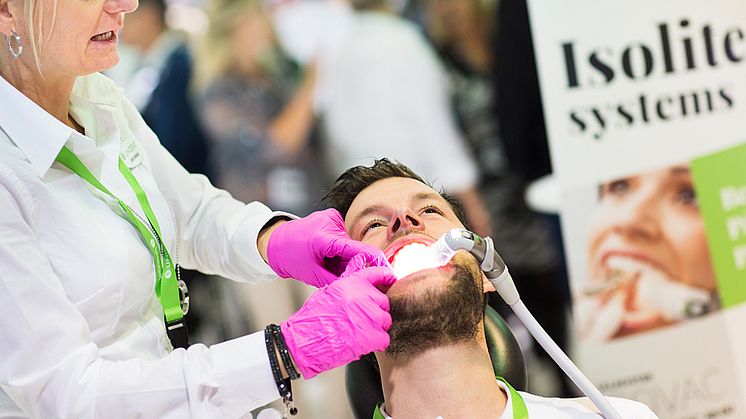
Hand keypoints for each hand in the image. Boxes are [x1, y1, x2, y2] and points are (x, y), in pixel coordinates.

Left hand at [266, 209, 387, 286]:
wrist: (274, 241)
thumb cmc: (290, 258)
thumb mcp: (313, 274)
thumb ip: (338, 279)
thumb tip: (358, 283)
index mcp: (325, 238)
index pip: (358, 249)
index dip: (375, 260)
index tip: (388, 269)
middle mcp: (331, 223)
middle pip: (353, 248)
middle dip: (351, 263)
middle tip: (339, 273)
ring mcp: (331, 217)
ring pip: (348, 243)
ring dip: (344, 255)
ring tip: (326, 261)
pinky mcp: (331, 215)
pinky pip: (342, 236)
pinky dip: (338, 247)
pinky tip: (325, 251)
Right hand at [280, 263, 395, 378]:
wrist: (303, 341)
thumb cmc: (311, 321)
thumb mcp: (327, 293)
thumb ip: (347, 289)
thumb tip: (359, 289)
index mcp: (351, 284)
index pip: (376, 273)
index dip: (386, 276)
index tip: (391, 277)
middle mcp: (363, 297)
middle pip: (383, 301)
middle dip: (375, 311)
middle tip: (361, 320)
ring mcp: (369, 316)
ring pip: (385, 320)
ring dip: (376, 328)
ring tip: (358, 333)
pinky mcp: (372, 336)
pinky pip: (384, 338)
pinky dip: (376, 343)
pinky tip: (362, 344)